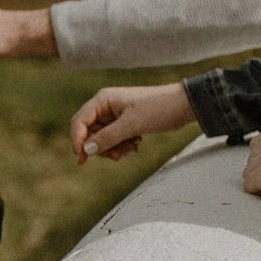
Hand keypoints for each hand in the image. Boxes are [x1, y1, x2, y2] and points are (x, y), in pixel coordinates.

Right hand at [69, 83, 194, 162]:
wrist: (183, 105)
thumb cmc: (158, 108)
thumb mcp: (131, 125)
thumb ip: (107, 137)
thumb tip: (87, 150)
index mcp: (103, 100)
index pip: (79, 122)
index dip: (77, 141)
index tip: (83, 160)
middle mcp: (106, 106)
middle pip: (89, 133)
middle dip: (101, 147)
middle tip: (117, 155)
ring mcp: (115, 115)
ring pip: (102, 138)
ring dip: (113, 148)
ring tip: (131, 148)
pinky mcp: (125, 123)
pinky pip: (114, 139)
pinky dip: (122, 146)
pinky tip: (135, 144)